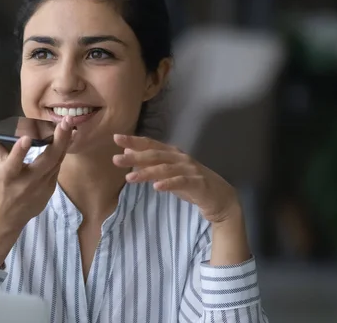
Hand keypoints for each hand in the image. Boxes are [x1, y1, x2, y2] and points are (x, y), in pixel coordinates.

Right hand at [0, 108, 73, 227]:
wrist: (6, 216)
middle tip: (66, 122)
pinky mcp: (50, 191)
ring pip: (56, 162)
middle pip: (46, 161)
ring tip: (70, 125)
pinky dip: (62, 153)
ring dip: (64, 144)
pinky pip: (57, 168)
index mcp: (7, 175)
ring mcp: (40, 188)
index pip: (13, 163)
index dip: (19, 151)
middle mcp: (25, 182)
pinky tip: (68, 138)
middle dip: (58, 141)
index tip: (26, 137)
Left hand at [112, 134, 239, 223]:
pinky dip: (168, 184)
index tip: (116, 138)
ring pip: (165, 168)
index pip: (150, 144)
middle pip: (155, 154)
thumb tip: (128, 152)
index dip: (134, 140)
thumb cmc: (191, 184)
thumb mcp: (168, 173)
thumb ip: (150, 163)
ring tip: (129, 178)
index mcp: (172, 153)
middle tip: (116, 159)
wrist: (220, 198)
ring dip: (146, 172)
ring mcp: (190, 170)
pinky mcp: (198, 183)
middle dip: (135, 156)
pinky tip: (156, 187)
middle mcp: (180, 158)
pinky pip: (181, 182)